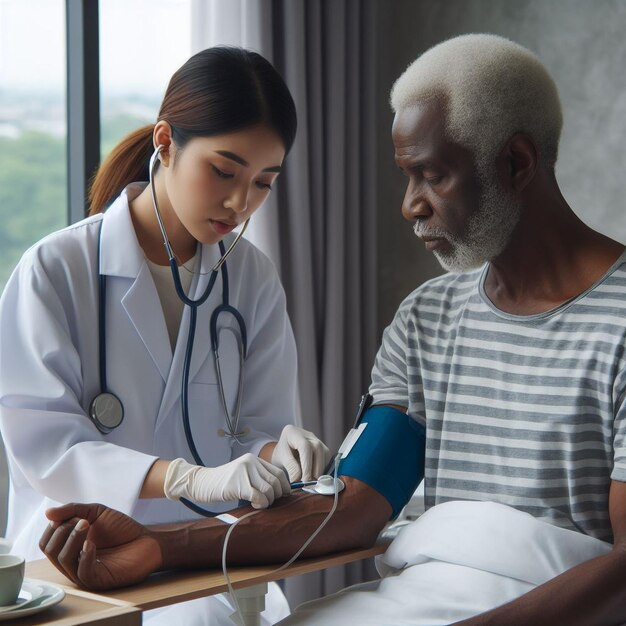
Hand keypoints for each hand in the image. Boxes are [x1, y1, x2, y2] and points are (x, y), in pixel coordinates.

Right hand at [39, 503, 160, 589]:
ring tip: (87, 525)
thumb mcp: (96, 513)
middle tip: (82, 520)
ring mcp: (83, 573)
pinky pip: (82, 573)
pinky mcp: (98, 581)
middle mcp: (72, 562)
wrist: (147, 541)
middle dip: (62, 531)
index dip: (54, 527)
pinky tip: (91, 544)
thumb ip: (73, 510)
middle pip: (50, 551)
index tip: (72, 516)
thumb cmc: (121, 529)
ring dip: (72, 539)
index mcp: (69, 548)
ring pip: (63, 560)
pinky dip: (84, 556)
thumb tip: (47, 512)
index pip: (46, 542)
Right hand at [164, 453, 290, 508]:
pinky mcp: (238, 484)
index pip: (278, 472)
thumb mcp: (243, 476)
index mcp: (254, 459)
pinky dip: (260, 504)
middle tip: (268, 502)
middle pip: (276, 481)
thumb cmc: (224, 484)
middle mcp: (251, 462)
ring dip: (268, 501)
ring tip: (259, 504)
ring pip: (269, 489)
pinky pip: (258, 496)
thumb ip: (259, 479)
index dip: (284, 486)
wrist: (202, 483)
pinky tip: (253, 505)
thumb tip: (280, 492)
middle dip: (277, 495)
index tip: (283, 496)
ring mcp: (245, 472)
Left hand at [271, 425, 330, 481]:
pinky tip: (315, 476)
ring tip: (312, 481)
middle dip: (316, 468)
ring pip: (325, 452)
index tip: (305, 480)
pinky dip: (323, 468)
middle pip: (317, 448)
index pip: (304, 446)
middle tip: (309, 483)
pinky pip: (327, 457)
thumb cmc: (280, 456)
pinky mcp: (322, 447)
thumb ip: (291, 468)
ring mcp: (316, 439)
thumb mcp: (280, 461)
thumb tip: (301, 480)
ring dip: (321, 469)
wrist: (283, 453)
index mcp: (293, 433)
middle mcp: (307, 434)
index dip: (307, 464)